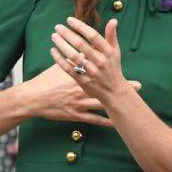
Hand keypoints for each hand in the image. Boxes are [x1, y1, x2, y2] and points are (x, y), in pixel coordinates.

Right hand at [21, 64, 139, 126]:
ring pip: (102, 105)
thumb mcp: (59, 68)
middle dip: (122, 87)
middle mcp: (81, 88)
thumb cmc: (46, 81)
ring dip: (117, 105)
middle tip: (138, 86)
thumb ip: (73, 59)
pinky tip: (115, 124)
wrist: (33, 98)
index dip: (113, 68)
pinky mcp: (75, 115)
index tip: (126, 67)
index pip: (99, 69)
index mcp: (78, 75)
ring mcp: (79, 103)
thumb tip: (84, 48)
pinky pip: (93, 120)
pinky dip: (105, 122)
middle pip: (105, 87)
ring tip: (131, 106)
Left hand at [50, 17, 132, 103]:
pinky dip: (59, 59)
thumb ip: (112, 35)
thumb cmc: (113, 68)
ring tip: (54, 36)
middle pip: (81, 45)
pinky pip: (68, 68)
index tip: (69, 20)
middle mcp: (100, 61)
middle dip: (68, 34)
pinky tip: (53, 50)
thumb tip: (113, 20)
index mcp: (108, 52)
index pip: (93, 36)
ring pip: (73, 56)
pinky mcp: (83, 81)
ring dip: (62, 45)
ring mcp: (91, 72)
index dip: (80, 27)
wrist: (114, 91)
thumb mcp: (115, 51)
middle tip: (57, 27)